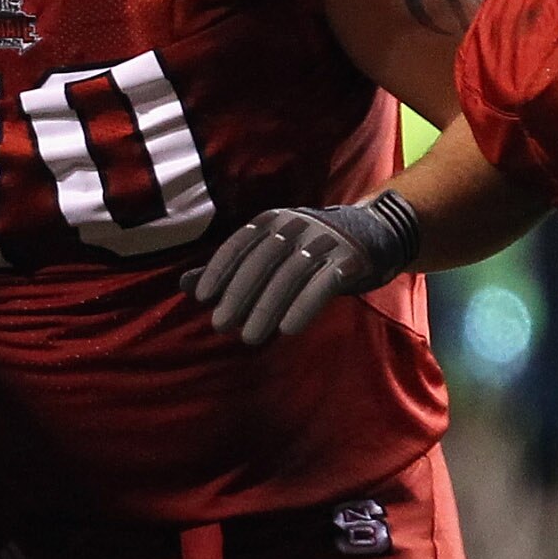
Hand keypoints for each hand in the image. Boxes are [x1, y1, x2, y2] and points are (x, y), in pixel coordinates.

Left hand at [181, 195, 419, 344]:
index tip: (202, 297)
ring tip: (249, 337)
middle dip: (239, 294)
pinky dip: (304, 306)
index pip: (240, 243)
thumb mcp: (270, 252)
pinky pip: (324, 284)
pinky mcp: (350, 259)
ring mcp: (325, 240)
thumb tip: (184, 284)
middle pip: (263, 260)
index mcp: (273, 221)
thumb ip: (231, 268)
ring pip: (291, 275)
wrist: (373, 235)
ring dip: (267, 307)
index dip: (219, 269)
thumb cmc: (309, 249)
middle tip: (221, 325)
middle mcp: (297, 225)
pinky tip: (287, 330)